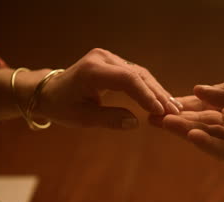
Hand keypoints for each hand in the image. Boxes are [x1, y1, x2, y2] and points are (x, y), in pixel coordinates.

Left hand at [37, 48, 182, 128]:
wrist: (49, 91)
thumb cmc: (62, 107)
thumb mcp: (82, 118)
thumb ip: (109, 119)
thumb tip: (136, 122)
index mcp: (92, 71)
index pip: (126, 79)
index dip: (146, 95)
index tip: (160, 111)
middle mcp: (102, 58)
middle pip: (137, 74)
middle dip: (157, 93)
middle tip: (174, 111)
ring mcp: (109, 58)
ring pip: (140, 73)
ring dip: (157, 90)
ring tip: (173, 107)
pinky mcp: (113, 62)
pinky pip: (135, 74)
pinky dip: (149, 87)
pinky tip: (162, 99)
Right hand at [158, 65, 223, 168]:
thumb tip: (197, 90)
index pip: (206, 104)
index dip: (186, 104)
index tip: (164, 103)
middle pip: (203, 121)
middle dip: (180, 119)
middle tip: (155, 117)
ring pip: (210, 136)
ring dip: (189, 130)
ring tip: (166, 124)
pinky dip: (209, 144)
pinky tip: (194, 136)